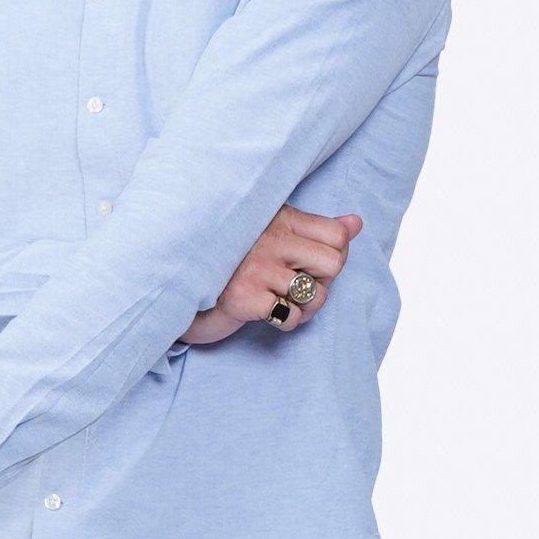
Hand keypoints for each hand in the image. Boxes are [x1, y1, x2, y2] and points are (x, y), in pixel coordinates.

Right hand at [177, 206, 362, 344]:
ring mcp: (257, 269)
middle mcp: (270, 239)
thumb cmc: (235, 258)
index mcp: (279, 217)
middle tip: (296, 283)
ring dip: (305, 306)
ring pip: (317, 295)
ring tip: (282, 300)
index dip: (335, 254)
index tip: (312, 262)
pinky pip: (291, 317)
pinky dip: (284, 321)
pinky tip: (266, 312)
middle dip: (323, 281)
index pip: (338, 234)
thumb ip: (315, 227)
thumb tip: (356, 222)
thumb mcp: (274, 231)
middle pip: (334, 264)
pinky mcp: (245, 298)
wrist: (182, 282)